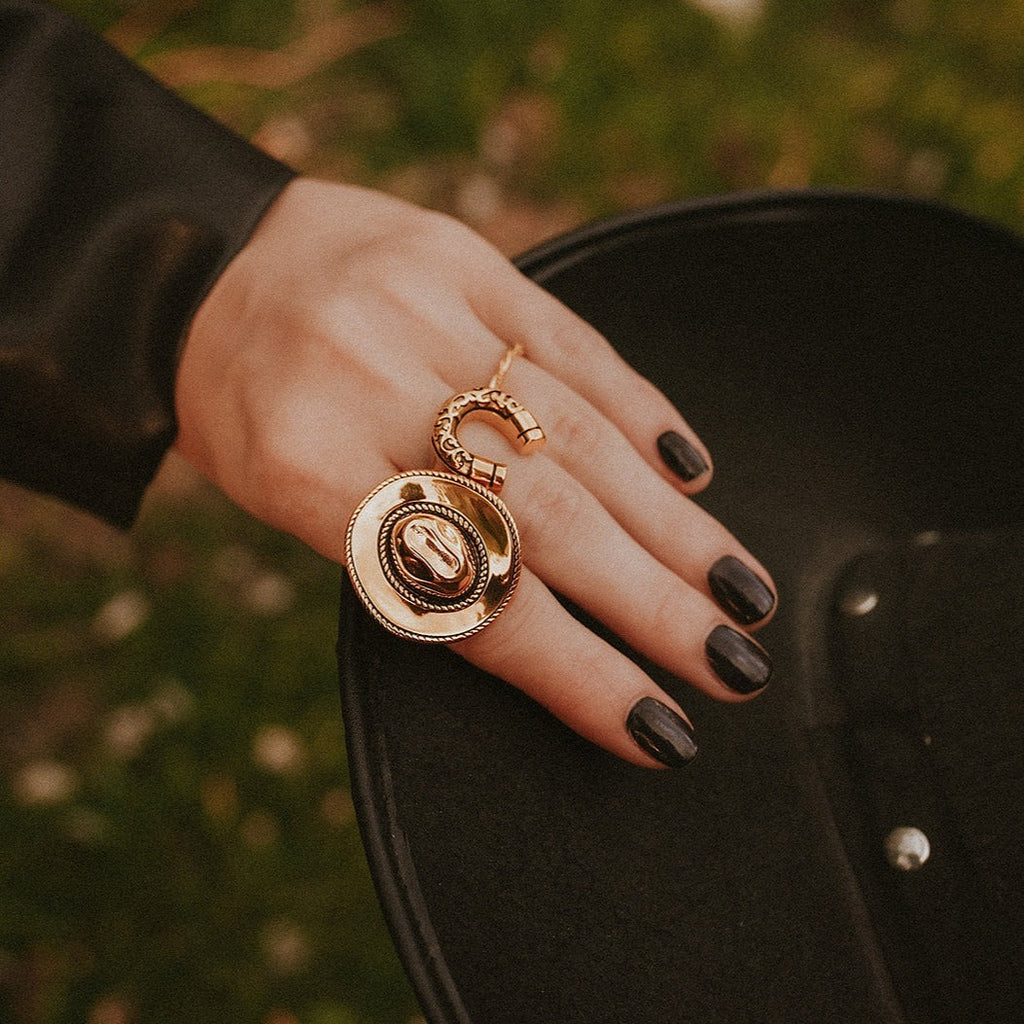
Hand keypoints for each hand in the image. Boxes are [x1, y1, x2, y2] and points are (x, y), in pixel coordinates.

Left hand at [174, 178, 775, 768]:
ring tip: (742, 589)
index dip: (573, 670)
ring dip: (670, 522)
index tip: (655, 726)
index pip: (469, 598)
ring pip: (576, 435)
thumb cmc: (241, 408)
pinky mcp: (458, 257)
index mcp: (306, 470)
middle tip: (734, 665)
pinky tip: (691, 472)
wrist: (196, 262)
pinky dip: (639, 409)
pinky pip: (569, 342)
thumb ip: (402, 552)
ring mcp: (424, 313)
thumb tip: (543, 622)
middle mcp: (371, 388)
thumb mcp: (281, 498)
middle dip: (652, 603)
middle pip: (543, 520)